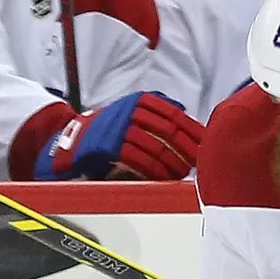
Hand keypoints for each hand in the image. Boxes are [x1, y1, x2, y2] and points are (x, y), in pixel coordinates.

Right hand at [33, 92, 202, 180]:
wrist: (73, 138)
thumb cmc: (108, 127)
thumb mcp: (130, 108)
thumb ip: (155, 107)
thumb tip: (183, 110)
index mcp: (138, 100)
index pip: (173, 114)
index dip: (191, 129)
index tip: (205, 141)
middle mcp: (129, 111)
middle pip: (167, 130)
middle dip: (186, 147)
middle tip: (199, 160)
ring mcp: (119, 128)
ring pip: (155, 146)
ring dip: (172, 162)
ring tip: (183, 172)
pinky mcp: (109, 146)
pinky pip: (138, 159)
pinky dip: (154, 170)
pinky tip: (164, 177)